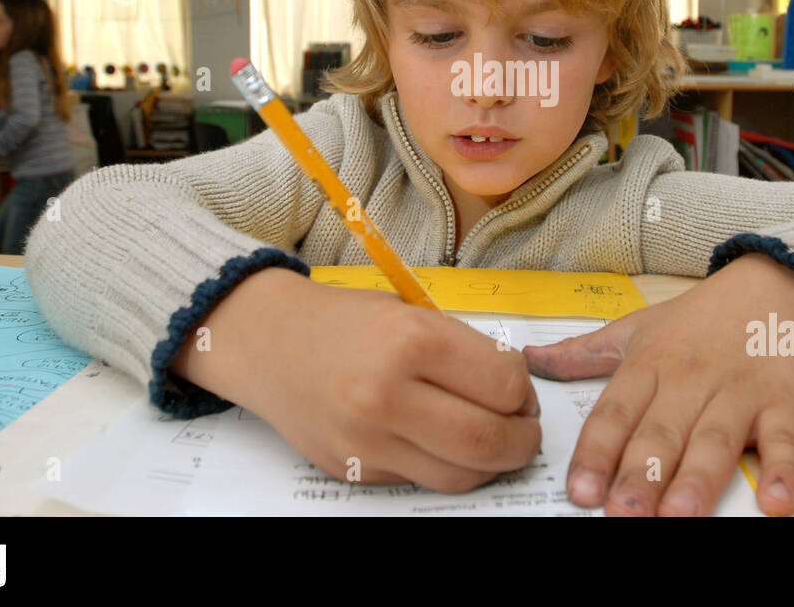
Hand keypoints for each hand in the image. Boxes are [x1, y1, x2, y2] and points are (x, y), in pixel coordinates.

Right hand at [176, 268, 541, 492]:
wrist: (268, 341)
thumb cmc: (346, 320)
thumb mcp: (410, 311)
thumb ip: (463, 350)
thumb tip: (517, 394)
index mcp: (410, 340)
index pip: (503, 385)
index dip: (525, 391)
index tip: (522, 388)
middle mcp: (386, 395)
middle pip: (488, 441)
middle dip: (522, 439)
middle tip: (525, 427)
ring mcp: (367, 440)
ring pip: (459, 476)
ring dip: (491, 464)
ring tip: (493, 439)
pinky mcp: (354, 470)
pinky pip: (421, 481)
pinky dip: (445, 467)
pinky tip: (444, 442)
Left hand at [523, 252, 793, 515]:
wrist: (771, 286)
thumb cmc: (697, 318)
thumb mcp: (635, 327)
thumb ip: (583, 352)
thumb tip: (529, 359)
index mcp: (649, 366)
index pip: (616, 413)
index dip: (597, 452)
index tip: (580, 490)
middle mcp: (690, 381)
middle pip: (661, 434)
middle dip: (641, 477)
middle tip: (623, 515)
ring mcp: (739, 393)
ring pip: (715, 440)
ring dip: (698, 480)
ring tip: (680, 514)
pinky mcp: (785, 402)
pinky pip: (786, 440)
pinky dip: (786, 471)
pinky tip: (776, 502)